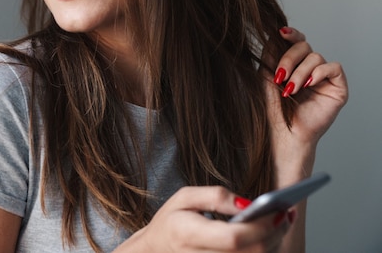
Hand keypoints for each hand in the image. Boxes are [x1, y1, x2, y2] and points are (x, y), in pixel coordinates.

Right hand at [115, 186, 292, 251]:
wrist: (156, 251)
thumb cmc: (171, 222)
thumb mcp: (184, 197)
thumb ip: (215, 196)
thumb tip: (248, 203)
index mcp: (189, 235)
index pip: (234, 238)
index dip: (261, 226)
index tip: (278, 210)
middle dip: (276, 233)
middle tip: (287, 212)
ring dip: (275, 242)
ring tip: (282, 220)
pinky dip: (264, 250)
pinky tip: (269, 235)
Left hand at [266, 27, 348, 180]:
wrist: (285, 133)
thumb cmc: (274, 109)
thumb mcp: (267, 78)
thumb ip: (271, 57)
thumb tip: (272, 35)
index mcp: (294, 64)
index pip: (297, 42)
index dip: (291, 34)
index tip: (280, 33)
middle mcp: (310, 68)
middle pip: (304, 46)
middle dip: (289, 58)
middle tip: (280, 76)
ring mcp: (324, 78)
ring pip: (316, 57)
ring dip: (300, 72)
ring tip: (290, 89)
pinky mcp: (337, 87)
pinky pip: (333, 68)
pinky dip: (319, 73)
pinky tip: (307, 84)